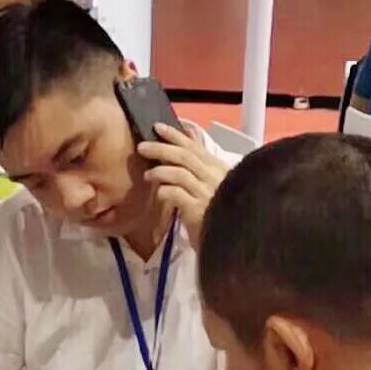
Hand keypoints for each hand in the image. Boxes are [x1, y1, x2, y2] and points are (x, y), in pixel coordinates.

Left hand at [138, 123, 226, 247]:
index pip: (194, 147)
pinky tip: (159, 193)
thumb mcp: (211, 188)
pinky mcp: (198, 211)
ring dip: (160, 171)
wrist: (229, 242)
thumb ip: (198, 171)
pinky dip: (164, 191)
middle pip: (184, 156)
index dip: (175, 135)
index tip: (157, 127)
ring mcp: (207, 194)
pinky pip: (176, 194)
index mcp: (217, 169)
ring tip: (147, 175)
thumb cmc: (217, 214)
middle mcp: (214, 178)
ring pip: (180, 173)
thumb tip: (178, 149)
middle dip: (161, 148)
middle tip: (142, 147)